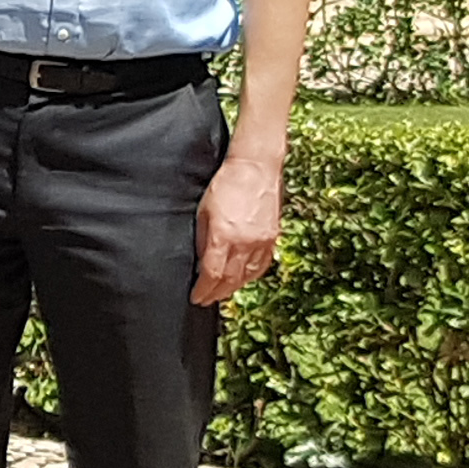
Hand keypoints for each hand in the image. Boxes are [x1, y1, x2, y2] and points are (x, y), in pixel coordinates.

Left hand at [195, 144, 284, 306]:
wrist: (256, 167)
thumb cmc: (225, 183)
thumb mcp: (203, 210)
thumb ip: (202, 238)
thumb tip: (201, 261)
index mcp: (224, 236)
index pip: (212, 274)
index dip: (203, 290)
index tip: (196, 297)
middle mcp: (245, 243)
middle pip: (230, 279)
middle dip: (216, 293)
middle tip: (205, 300)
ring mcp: (262, 241)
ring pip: (248, 275)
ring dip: (233, 288)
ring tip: (221, 293)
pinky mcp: (273, 237)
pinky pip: (262, 264)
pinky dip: (251, 276)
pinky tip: (243, 279)